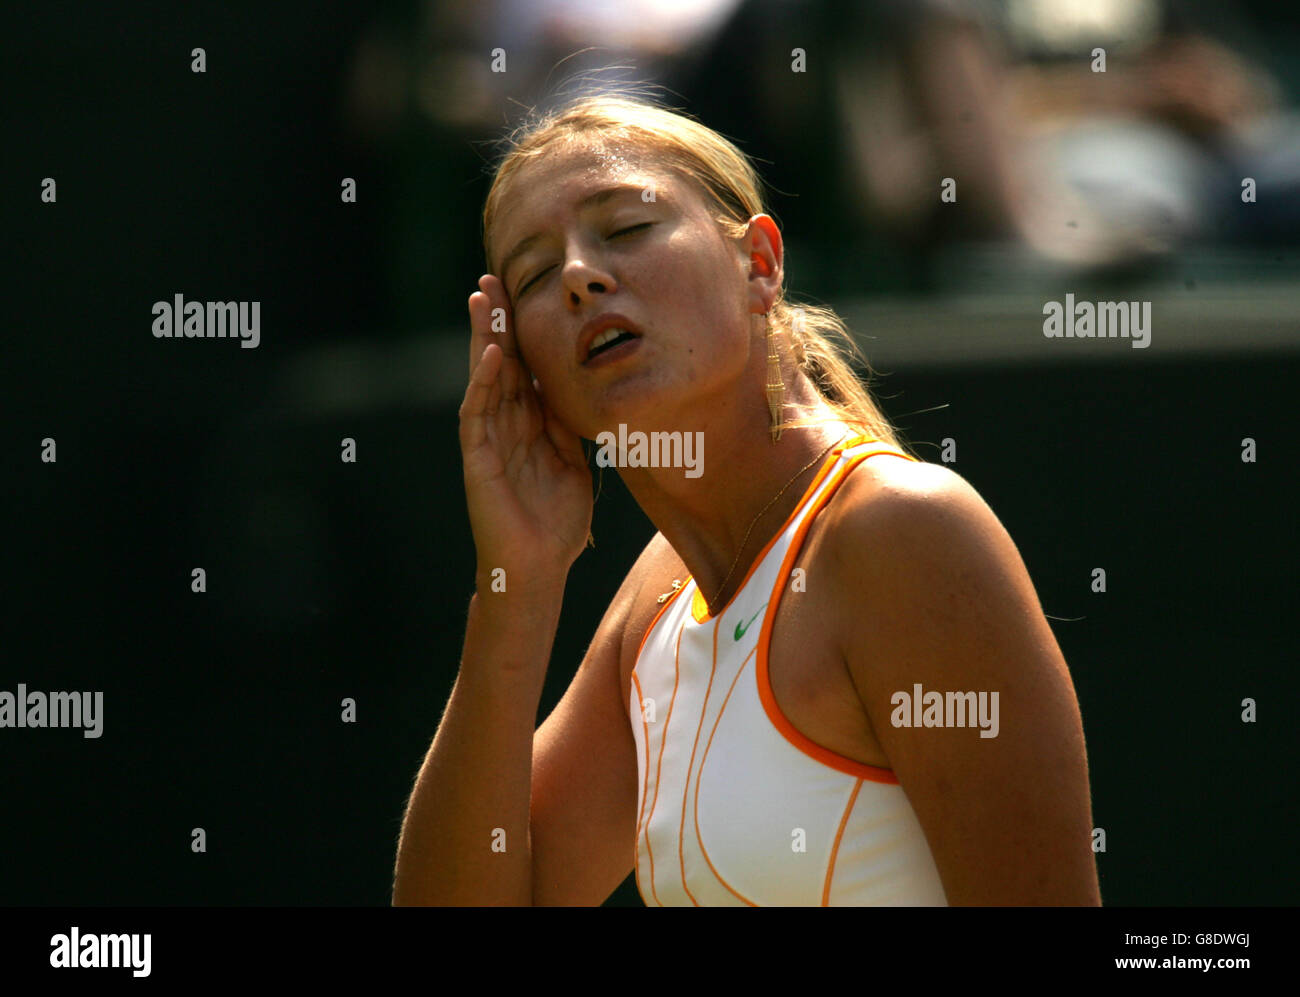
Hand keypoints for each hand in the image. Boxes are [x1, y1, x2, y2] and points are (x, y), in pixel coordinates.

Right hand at [459, 274, 592, 586]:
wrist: (539, 567)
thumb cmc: (557, 523)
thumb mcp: (573, 463)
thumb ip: (569, 426)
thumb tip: (578, 387)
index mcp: (528, 425)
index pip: (523, 367)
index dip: (522, 332)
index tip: (524, 293)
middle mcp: (504, 425)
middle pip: (499, 362)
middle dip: (495, 322)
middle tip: (492, 278)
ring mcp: (488, 439)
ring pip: (483, 378)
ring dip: (482, 338)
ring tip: (481, 299)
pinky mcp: (478, 459)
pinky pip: (477, 413)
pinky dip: (483, 383)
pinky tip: (490, 354)